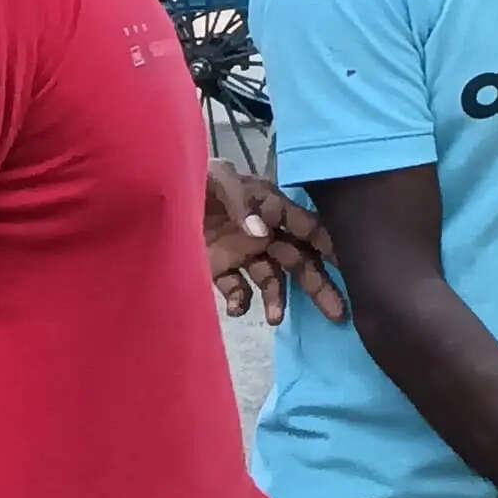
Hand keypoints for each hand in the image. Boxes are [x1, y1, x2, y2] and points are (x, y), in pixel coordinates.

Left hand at [207, 162, 344, 322]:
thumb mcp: (216, 177)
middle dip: (318, 284)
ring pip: (271, 278)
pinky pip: (237, 289)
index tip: (348, 265)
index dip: (327, 244)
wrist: (150, 195)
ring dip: (277, 298)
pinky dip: (240, 301)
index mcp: (268, 205)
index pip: (305, 225)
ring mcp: (241, 251)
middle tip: (337, 312)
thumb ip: (240, 202)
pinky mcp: (218, 268)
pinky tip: (235, 308)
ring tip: (275, 319)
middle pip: (297, 259)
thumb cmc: (191, 177)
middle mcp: (262, 231)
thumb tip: (262, 234)